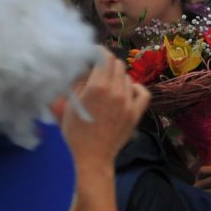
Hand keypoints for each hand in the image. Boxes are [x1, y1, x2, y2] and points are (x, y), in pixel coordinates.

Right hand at [57, 54, 151, 178]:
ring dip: (117, 77)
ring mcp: (128, 101)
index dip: (97, 52)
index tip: (91, 54)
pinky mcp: (136, 112)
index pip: (103, 56)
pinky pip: (142, 92)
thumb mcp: (68, 106)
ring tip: (107, 86)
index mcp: (97, 87)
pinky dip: (135, 88)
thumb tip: (83, 68)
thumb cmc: (74, 133)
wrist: (90, 158)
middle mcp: (116, 90)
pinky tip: (127, 91)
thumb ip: (77, 84)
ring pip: (127, 77)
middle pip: (117, 64)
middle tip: (96, 72)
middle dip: (106, 64)